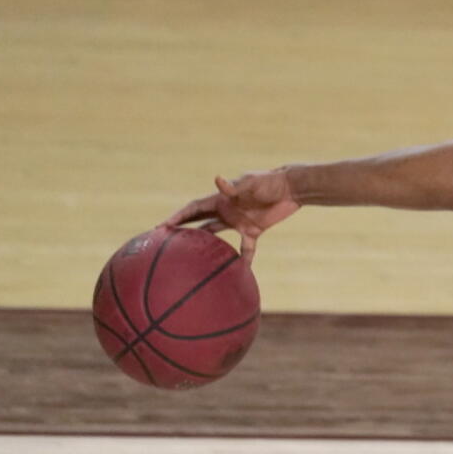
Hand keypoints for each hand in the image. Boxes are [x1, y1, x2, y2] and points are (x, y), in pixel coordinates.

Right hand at [164, 170, 299, 262]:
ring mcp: (239, 221)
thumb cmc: (269, 182)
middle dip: (182, 229)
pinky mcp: (254, 229)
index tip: (161, 227)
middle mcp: (226, 210)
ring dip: (205, 244)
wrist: (291, 188)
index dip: (178, 217)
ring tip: (189, 259)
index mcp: (221, 199)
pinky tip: (239, 273)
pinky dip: (243, 259)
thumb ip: (234, 185)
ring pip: (216, 235)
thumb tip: (217, 180)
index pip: (194, 208)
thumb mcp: (251, 182)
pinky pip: (245, 248)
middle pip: (199, 221)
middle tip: (164, 242)